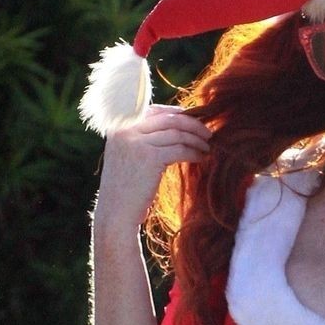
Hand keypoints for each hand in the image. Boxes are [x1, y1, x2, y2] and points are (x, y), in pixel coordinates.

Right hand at [93, 105, 212, 232]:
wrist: (116, 214)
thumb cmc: (124, 191)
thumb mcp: (125, 157)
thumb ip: (140, 139)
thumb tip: (170, 128)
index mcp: (118, 126)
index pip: (153, 111)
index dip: (175, 114)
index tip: (192, 121)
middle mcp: (126, 129)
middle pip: (167, 119)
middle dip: (191, 124)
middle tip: (207, 132)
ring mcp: (137, 141)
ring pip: (176, 133)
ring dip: (196, 139)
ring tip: (207, 146)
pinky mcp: (150, 157)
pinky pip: (179, 149)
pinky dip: (193, 152)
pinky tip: (202, 157)